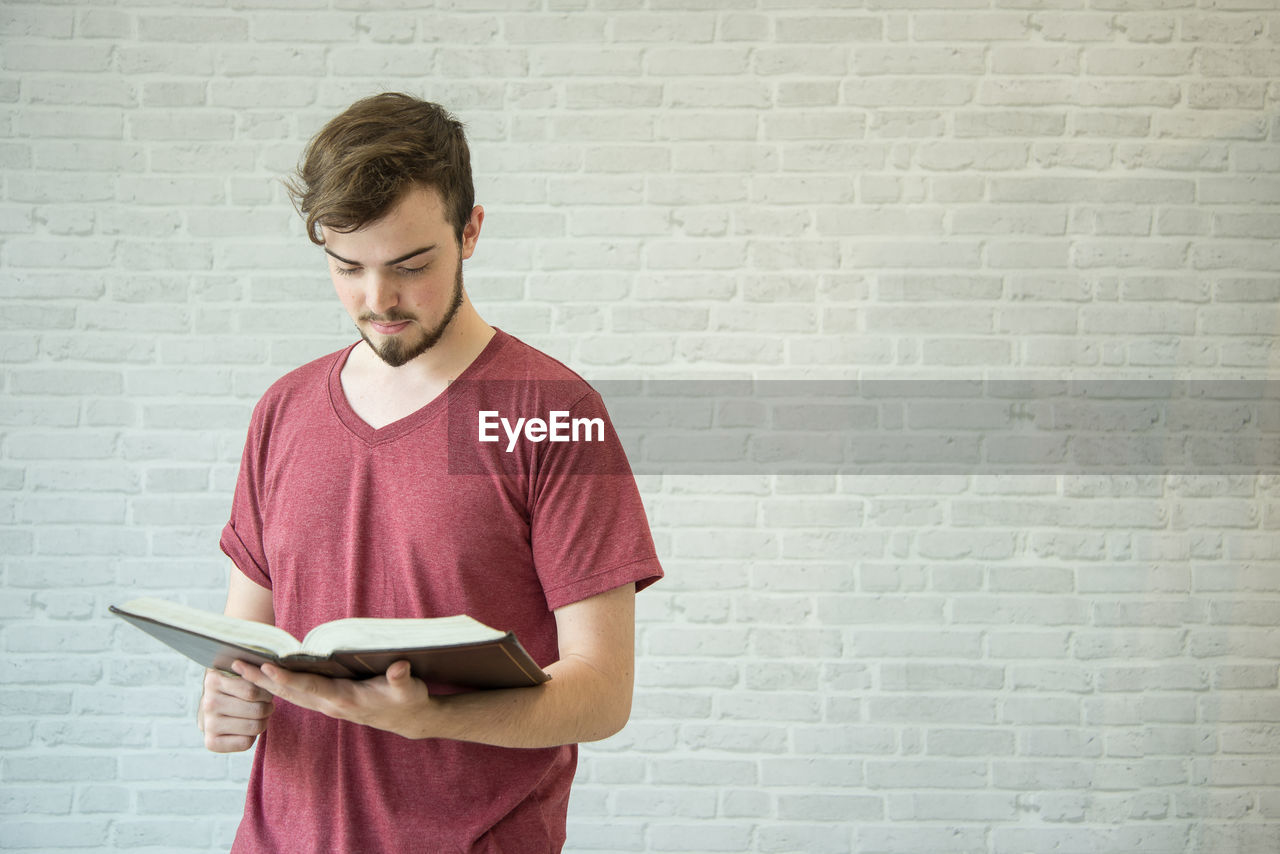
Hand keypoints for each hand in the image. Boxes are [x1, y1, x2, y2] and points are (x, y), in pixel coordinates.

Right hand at [199, 667, 274, 752]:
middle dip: (268, 708)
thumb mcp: (238, 672)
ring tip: (259, 716)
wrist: (212, 708)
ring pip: (254, 726)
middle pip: (257, 710)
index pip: (253, 691)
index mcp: (213, 681)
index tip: (265, 692)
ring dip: (263, 722)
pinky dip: (252, 737)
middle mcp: (208, 703)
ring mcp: (208, 724)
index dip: (266, 693)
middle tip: (266, 705)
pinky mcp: (211, 743)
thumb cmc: (232, 687)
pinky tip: (247, 728)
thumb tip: (267, 668)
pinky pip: (245, 742)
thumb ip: (250, 669)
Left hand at [233, 660, 434, 738]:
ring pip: (287, 694)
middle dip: (261, 679)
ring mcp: (326, 705)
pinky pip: (295, 693)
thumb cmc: (408, 700)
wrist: (407, 719)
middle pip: (288, 692)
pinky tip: (263, 675)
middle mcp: (329, 704)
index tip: (265, 666)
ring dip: (263, 682)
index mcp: (344, 699)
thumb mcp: (409, 690)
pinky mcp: (326, 701)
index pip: (309, 687)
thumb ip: (402, 679)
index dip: (287, 678)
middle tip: (235, 664)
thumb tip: (399, 667)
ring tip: (239, 667)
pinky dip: (276, 684)